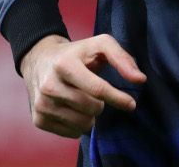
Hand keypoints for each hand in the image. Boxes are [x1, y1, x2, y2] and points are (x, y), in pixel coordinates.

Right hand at [19, 33, 146, 137]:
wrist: (40, 60)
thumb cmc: (76, 53)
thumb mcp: (99, 45)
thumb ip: (122, 58)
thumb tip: (140, 79)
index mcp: (64, 65)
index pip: (97, 89)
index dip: (118, 98)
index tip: (131, 104)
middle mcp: (49, 86)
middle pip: (92, 109)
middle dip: (101, 104)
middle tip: (95, 94)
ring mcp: (42, 104)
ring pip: (82, 124)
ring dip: (91, 116)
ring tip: (84, 101)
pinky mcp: (38, 119)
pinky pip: (71, 133)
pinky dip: (79, 124)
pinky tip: (73, 109)